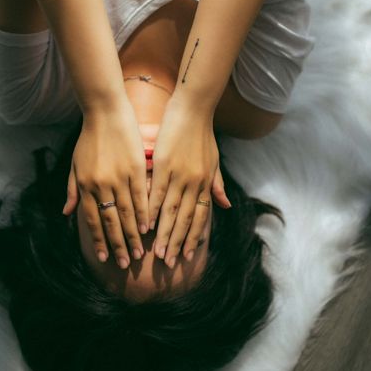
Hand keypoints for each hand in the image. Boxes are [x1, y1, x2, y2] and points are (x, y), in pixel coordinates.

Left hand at [62, 97, 149, 268]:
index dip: (98, 239)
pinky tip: (149, 226)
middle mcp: (101, 184)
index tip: (103, 257)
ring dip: (133, 234)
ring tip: (140, 252)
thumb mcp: (75, 165)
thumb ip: (72, 190)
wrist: (105, 112)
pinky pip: (141, 195)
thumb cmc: (88, 138)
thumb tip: (67, 214)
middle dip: (118, 244)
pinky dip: (145, 212)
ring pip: (127, 212)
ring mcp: (119, 176)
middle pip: (110, 221)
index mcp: (85, 184)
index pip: (91, 219)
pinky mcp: (135, 167)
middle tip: (126, 263)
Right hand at [148, 101, 230, 267]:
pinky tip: (145, 223)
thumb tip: (225, 206)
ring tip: (156, 252)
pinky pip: (157, 192)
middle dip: (177, 243)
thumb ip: (217, 185)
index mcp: (205, 183)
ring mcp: (179, 175)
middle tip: (169, 263)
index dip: (193, 238)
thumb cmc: (203, 133)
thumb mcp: (214, 160)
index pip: (200, 217)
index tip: (187, 256)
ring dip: (163, 233)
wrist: (194, 107)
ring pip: (171, 211)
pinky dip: (151, 209)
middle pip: (185, 219)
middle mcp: (194, 183)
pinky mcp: (164, 164)